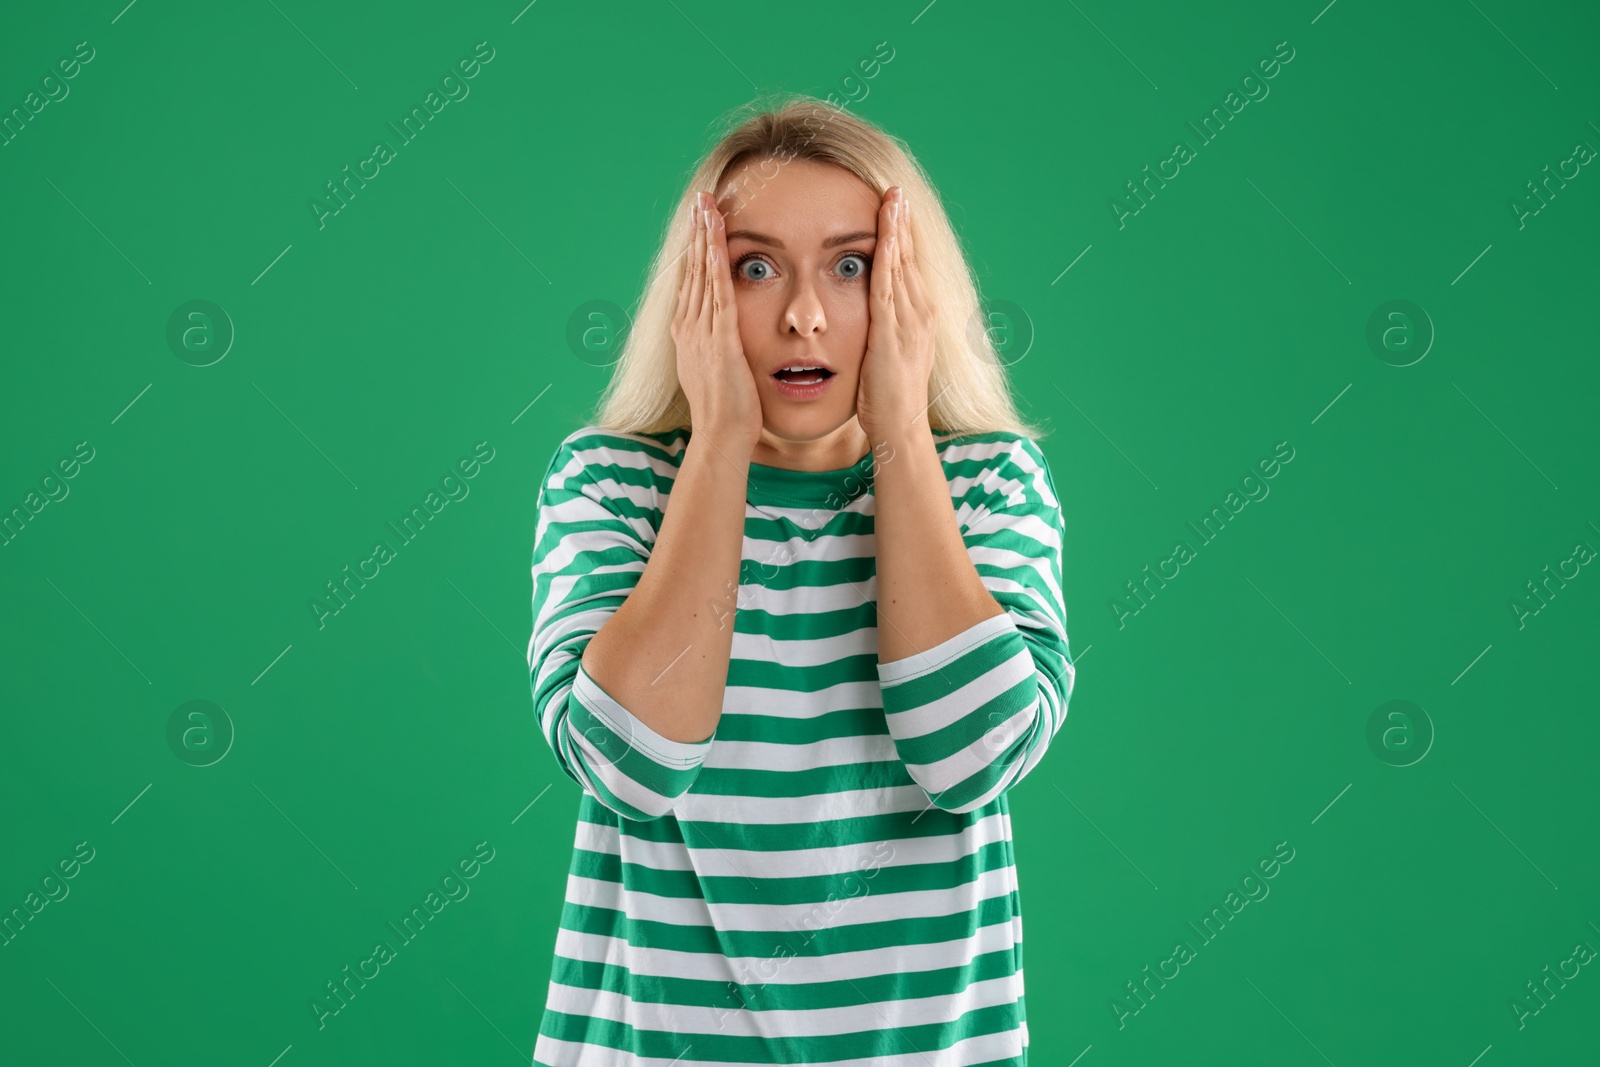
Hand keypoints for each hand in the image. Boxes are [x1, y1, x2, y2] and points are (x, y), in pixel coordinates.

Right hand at [671, 191, 762, 452]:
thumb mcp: (718, 375)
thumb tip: (724, 345)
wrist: (721, 435)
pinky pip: (718, 287)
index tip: (700, 226)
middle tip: (700, 200)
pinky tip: (718, 233)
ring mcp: (702, 330)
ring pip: (702, 272)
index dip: (696, 253)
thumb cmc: (727, 413)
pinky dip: (717, 257)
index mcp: (689, 335)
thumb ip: (719, 352)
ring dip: (705, 236)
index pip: (692, 284)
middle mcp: (689, 327)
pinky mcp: (719, 335)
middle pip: (693, 270)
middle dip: (697, 234)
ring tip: (707, 204)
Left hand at [857, 186, 936, 441]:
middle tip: (896, 190)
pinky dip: (885, 256)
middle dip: (903, 223)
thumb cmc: (890, 397)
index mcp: (919, 317)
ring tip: (892, 198)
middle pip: (909, 258)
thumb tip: (876, 319)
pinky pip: (888, 284)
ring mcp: (909, 320)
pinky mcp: (892, 329)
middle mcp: (920, 313)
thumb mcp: (891, 355)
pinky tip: (882, 234)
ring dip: (896, 229)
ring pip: (901, 264)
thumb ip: (886, 331)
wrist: (900, 425)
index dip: (904, 237)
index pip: (910, 268)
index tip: (898, 209)